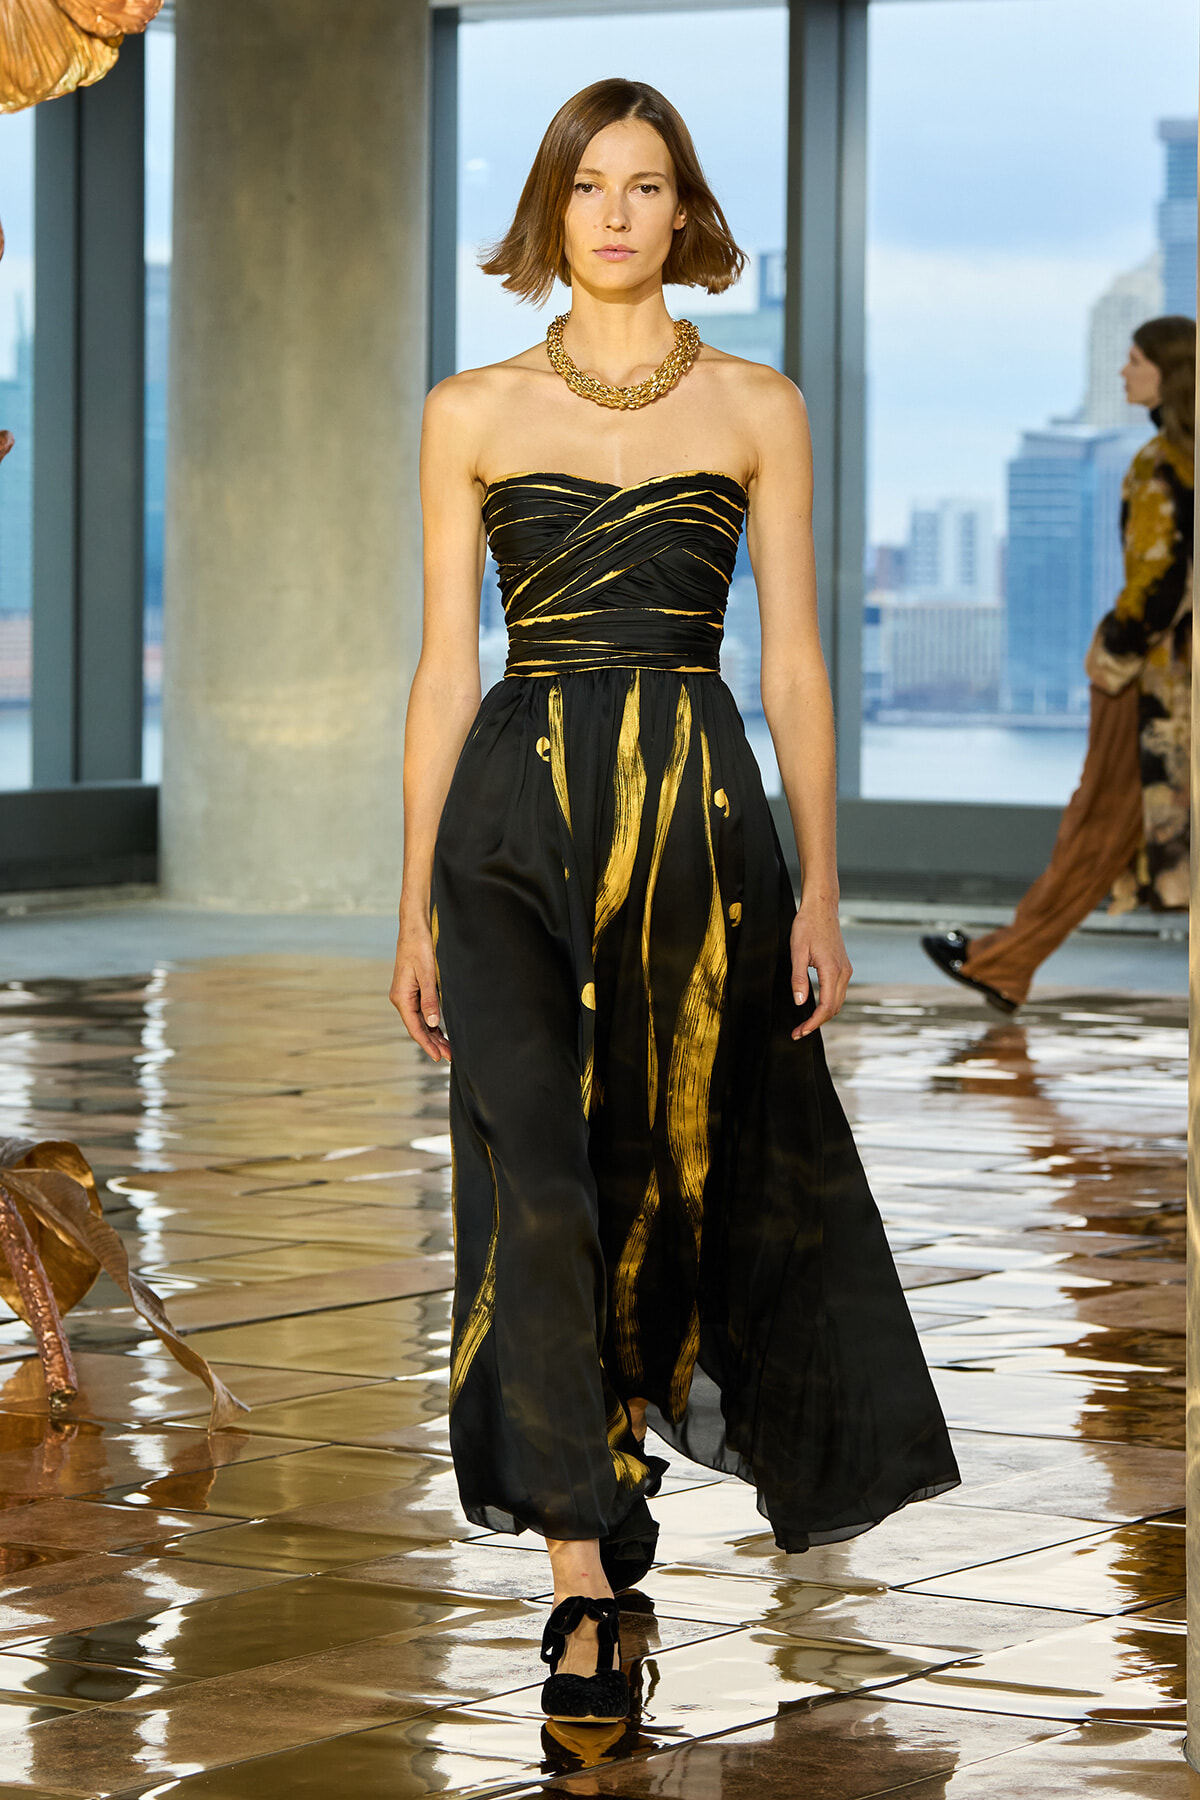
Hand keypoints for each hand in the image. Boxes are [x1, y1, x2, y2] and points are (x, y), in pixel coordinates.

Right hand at [389, 923, 451, 1062]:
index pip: (414, 1027)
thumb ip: (430, 1000)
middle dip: (433, 1043)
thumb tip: (433, 1024)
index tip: (438, 1057)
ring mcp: (407, 994)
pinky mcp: (413, 989)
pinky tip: (441, 1030)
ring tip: (448, 1047)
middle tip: (450, 1056)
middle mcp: (401, 998)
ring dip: (433, 1034)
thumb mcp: (428, 974)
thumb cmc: (419, 947)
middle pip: (418, 1027)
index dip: (427, 1044)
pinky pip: (422, 1011)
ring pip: (420, 1020)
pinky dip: (432, 1022)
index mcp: (401, 997)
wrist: (415, 927)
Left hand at [790, 900, 851, 1039]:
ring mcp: (845, 970)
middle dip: (817, 1023)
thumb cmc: (807, 925)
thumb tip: (800, 1002)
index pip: (826, 1007)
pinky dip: (829, 1004)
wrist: (822, 907)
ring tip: (805, 1023)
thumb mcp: (797, 951)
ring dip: (823, 1015)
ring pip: (838, 1002)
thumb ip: (798, 978)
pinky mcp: (843, 967)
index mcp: (832, 970)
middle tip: (798, 1032)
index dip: (813, 1023)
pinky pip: (838, 992)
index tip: (799, 1032)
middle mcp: (843, 973)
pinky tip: (815, 1006)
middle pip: (834, 1008)